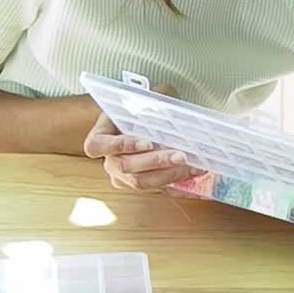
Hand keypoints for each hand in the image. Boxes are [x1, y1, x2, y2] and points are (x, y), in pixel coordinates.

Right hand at [82, 86, 205, 191]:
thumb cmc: (136, 110)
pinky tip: (194, 184)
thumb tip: (166, 108)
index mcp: (100, 138)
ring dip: (170, 175)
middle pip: (127, 167)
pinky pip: (158, 192)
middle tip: (181, 156)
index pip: (98, 146)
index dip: (121, 145)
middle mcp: (110, 162)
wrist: (137, 124)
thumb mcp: (140, 100)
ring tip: (194, 167)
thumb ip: (149, 103)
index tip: (147, 142)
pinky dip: (178, 189)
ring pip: (142, 183)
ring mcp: (123, 178)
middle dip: (157, 162)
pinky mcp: (141, 186)